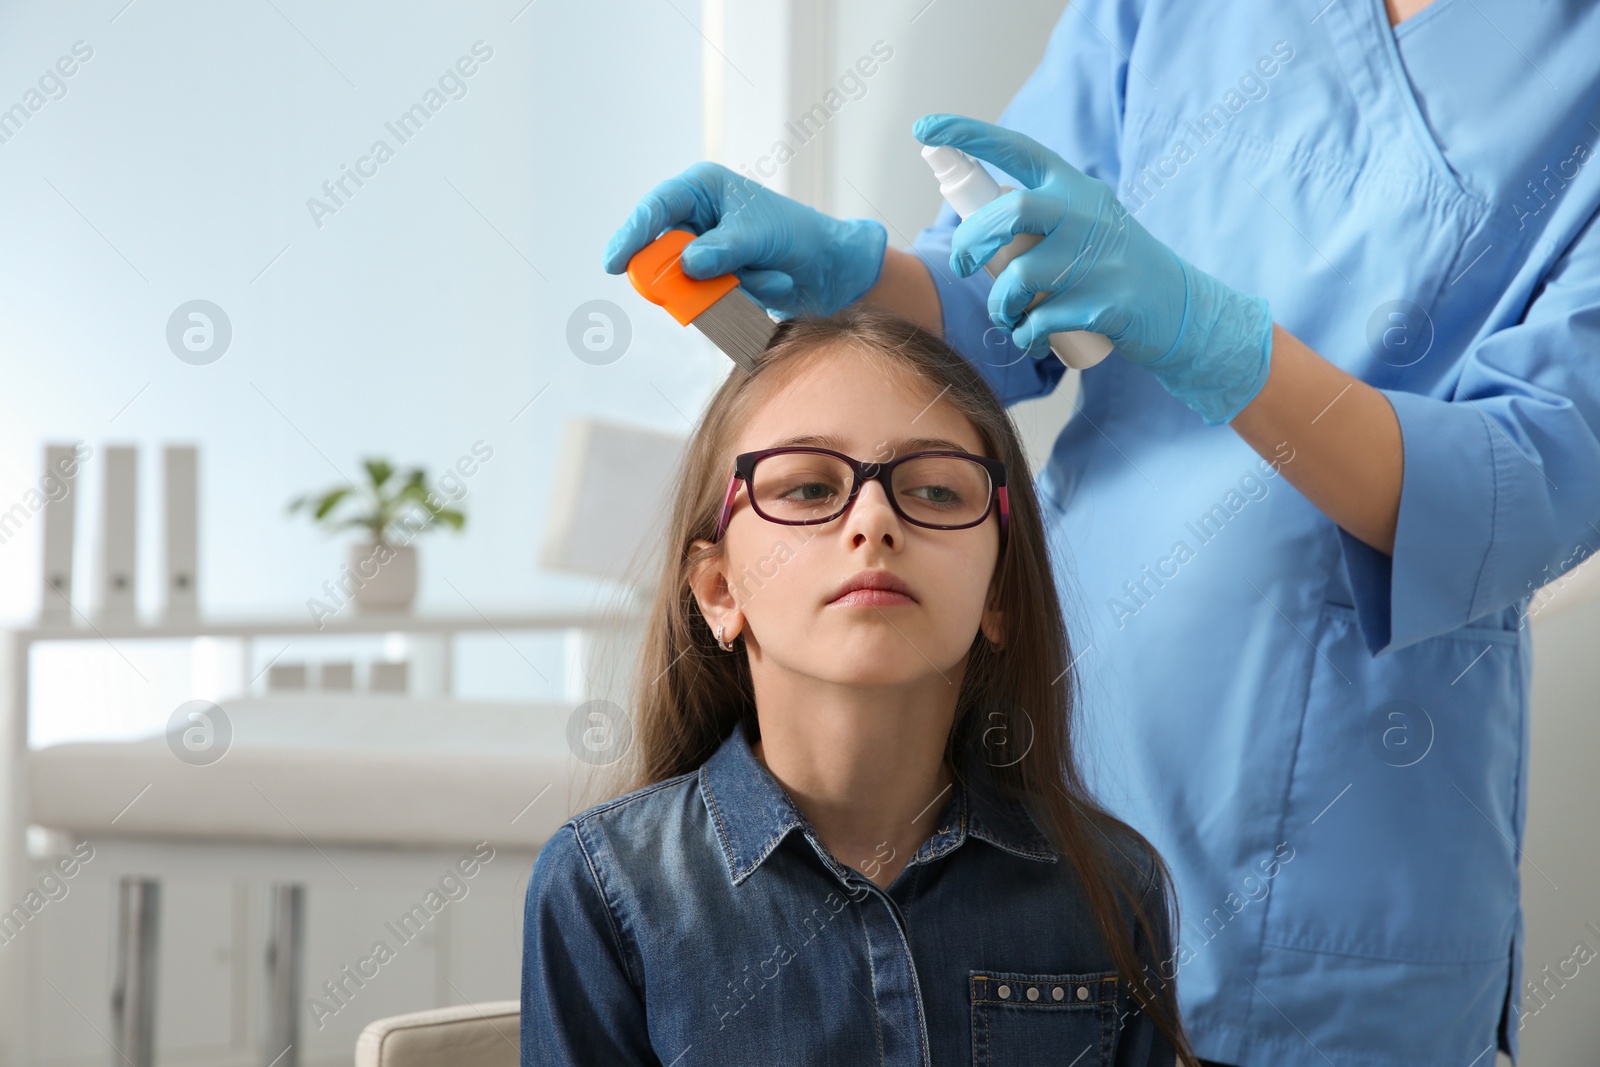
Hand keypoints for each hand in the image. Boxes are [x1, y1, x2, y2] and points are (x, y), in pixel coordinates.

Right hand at [602, 162, 887, 319]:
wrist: (831, 268)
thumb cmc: (798, 235)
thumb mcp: (760, 236)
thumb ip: (722, 250)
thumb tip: (688, 265)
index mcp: (703, 189)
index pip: (656, 209)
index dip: (632, 236)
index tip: (615, 264)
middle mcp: (698, 218)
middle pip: (664, 253)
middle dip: (688, 275)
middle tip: (704, 285)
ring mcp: (705, 251)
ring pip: (689, 283)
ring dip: (731, 288)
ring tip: (771, 277)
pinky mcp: (716, 280)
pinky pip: (709, 300)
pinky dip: (742, 298)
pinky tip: (774, 283)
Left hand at [914, 113, 1273, 424]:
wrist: (1178, 307)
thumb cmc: (1113, 264)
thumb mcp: (1085, 220)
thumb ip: (1039, 216)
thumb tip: (974, 224)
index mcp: (1074, 187)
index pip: (1017, 148)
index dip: (969, 136)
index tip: (926, 128)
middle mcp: (1085, 214)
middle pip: (1010, 213)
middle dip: (972, 242)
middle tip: (965, 266)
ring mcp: (1097, 260)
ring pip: (1019, 277)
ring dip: (999, 303)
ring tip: (1007, 313)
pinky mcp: (1104, 305)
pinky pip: (1040, 321)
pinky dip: (1024, 335)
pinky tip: (1030, 337)